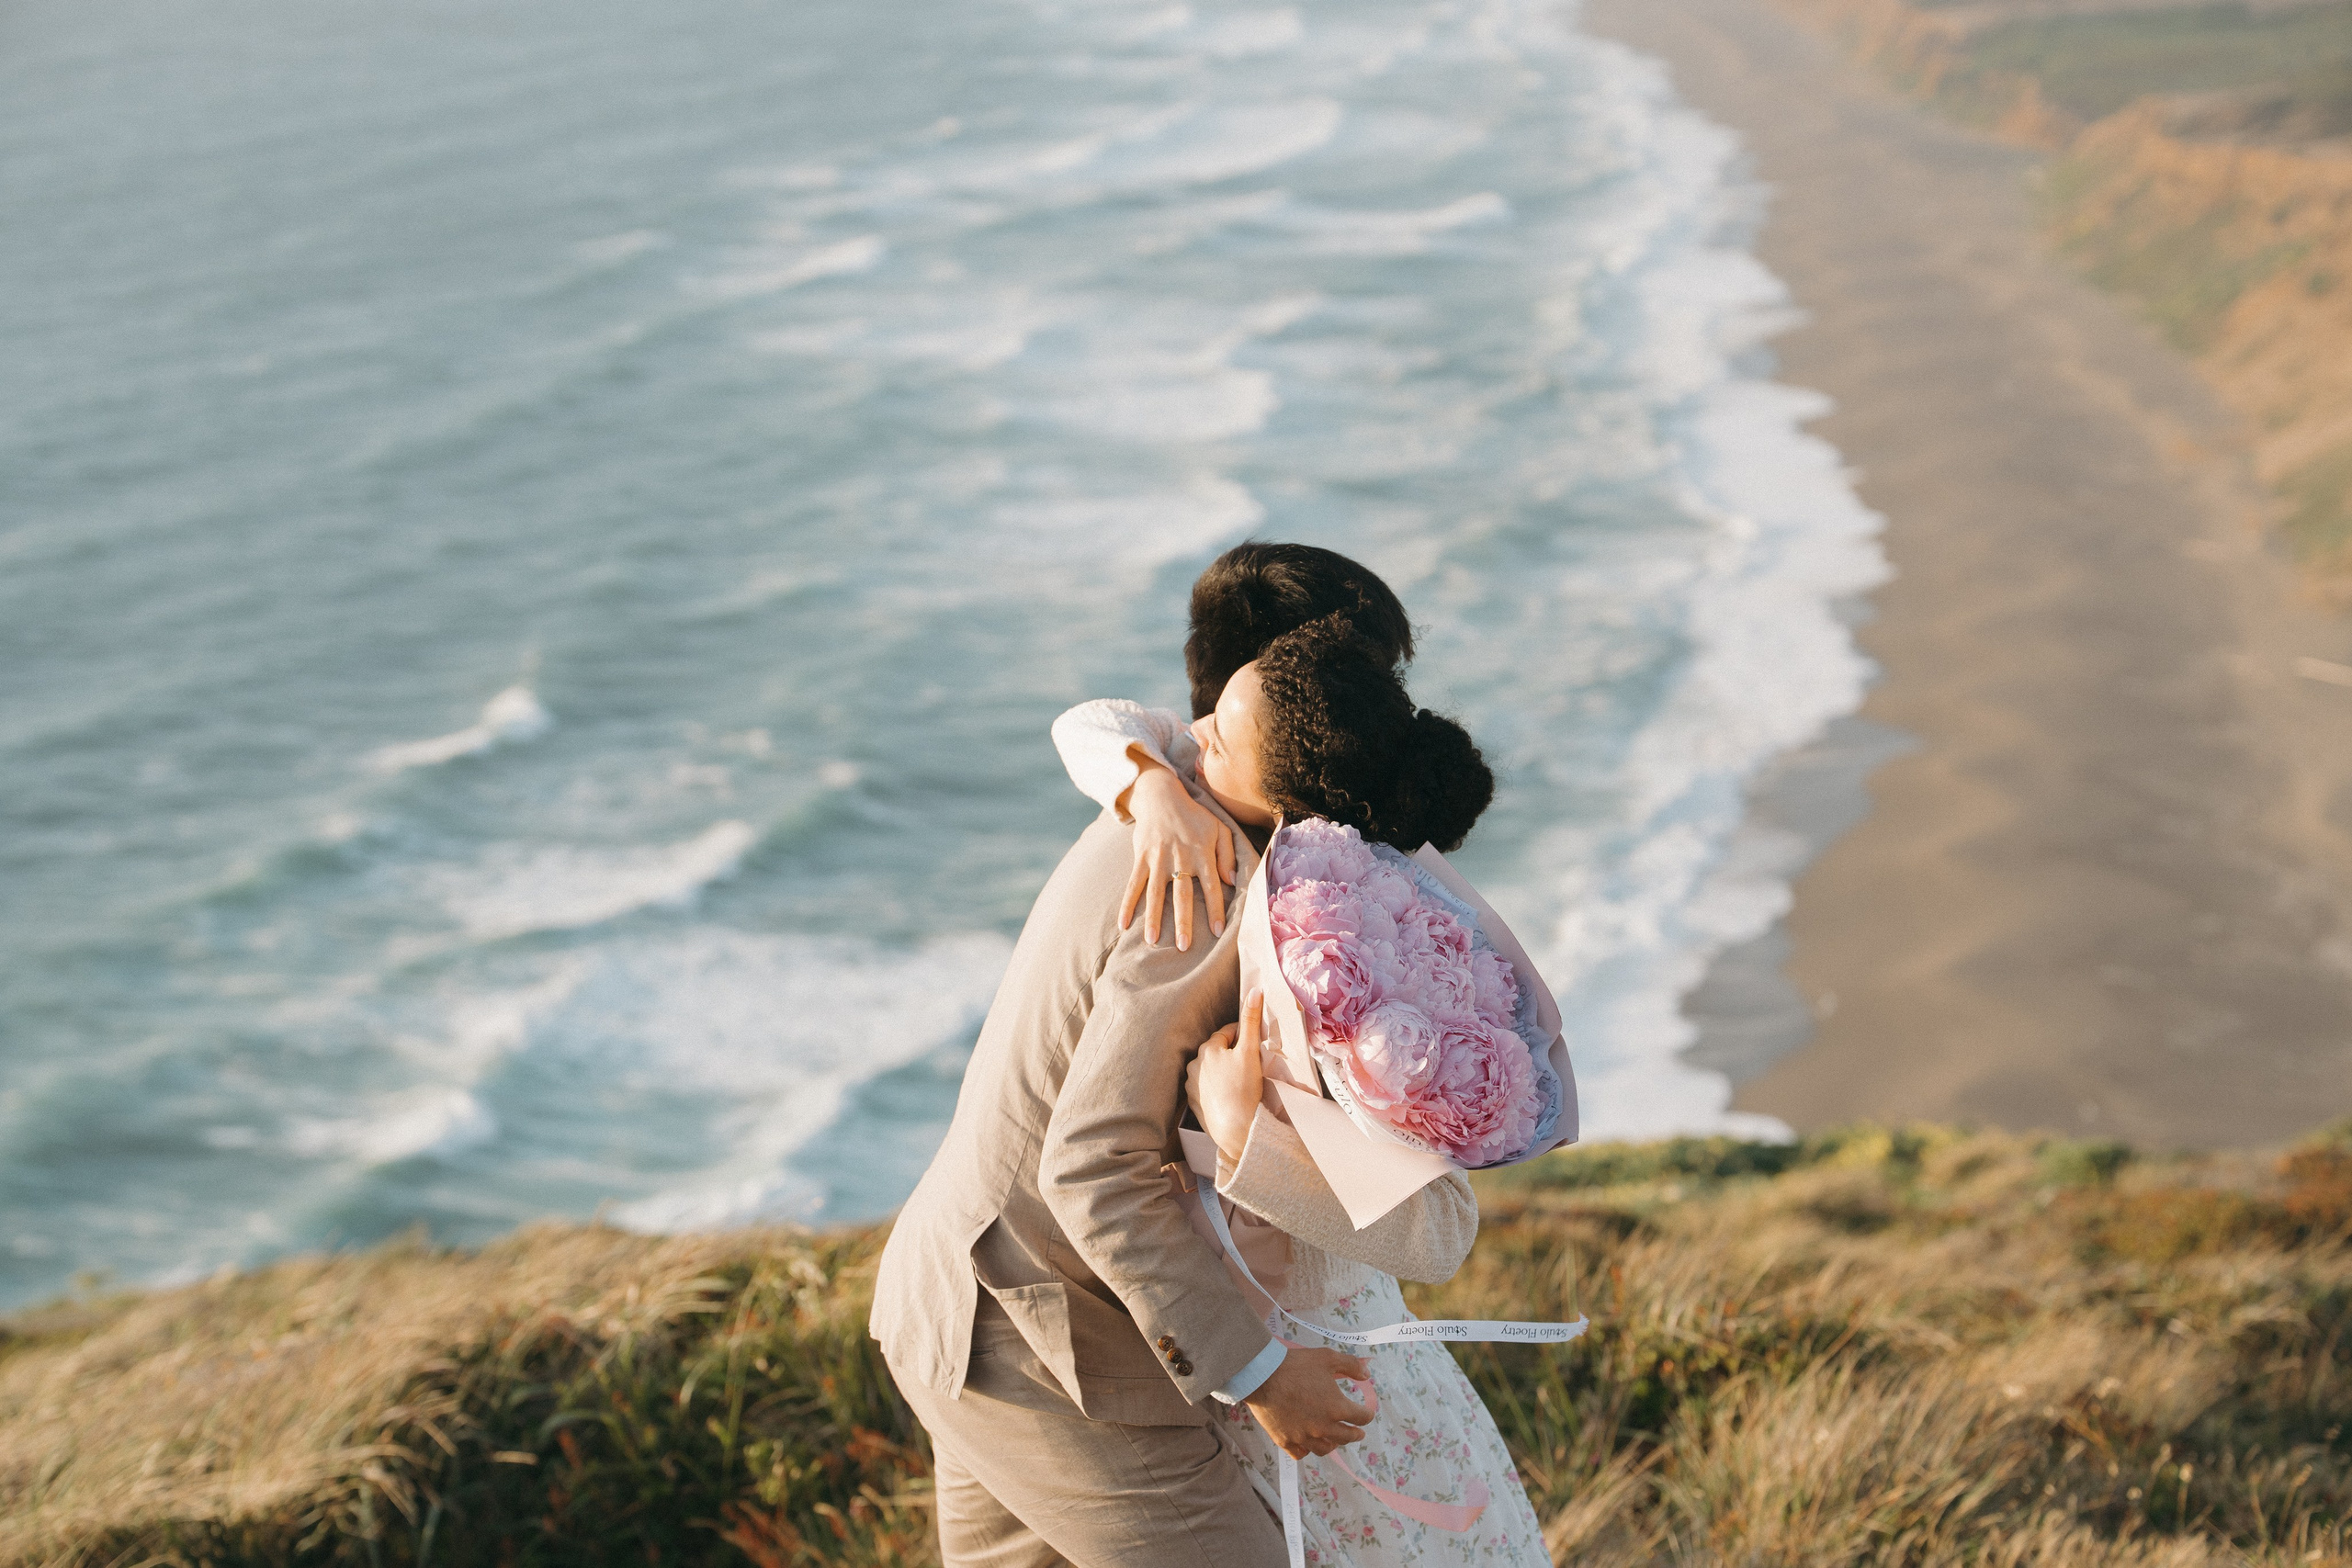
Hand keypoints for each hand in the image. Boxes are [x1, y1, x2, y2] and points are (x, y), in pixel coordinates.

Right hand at [1120, 759, 1235, 950]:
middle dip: (1183, 921)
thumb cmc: (1195, 817)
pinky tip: (1122, 924)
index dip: (1215, 909)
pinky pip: (1133, 884)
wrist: (1161, 797)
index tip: (1218, 931)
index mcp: (1202, 854)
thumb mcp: (1219, 829)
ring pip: (1155, 893)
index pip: (1212, 886)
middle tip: (1184, 946)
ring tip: (1152, 941)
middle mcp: (1180, 858)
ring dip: (1153, 918)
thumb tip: (1232, 881)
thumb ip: (1228, 854)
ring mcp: (1158, 859)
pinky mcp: (1141, 858)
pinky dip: (1127, 904)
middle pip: (1182, 894)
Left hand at [1187, 990, 1265, 1164]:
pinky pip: (1206, 1089)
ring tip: (1240, 1080)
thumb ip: (1251, 1020)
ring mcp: (1191, 1086)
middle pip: (1217, 1051)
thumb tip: (1255, 990)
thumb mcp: (1250, 1051)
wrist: (1236, 1128)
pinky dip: (1217, 1088)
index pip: (1226, 1033)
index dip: (1242, 1035)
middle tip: (1250, 1062)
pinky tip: (1229, 1095)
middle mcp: (1194, 1065)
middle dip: (1232, 1053)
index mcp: (1207, 1049)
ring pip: (1210, 1070)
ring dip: (1223, 1070)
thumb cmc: (1244, 1088)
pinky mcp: (1193, 1104)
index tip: (1254, 1042)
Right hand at [1243, 1347, 1373, 1458]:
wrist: (1262, 1376)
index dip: (1367, 1415)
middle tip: (1358, 1432)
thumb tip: (1367, 1373)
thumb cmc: (1295, 1365)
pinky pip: (1301, 1454)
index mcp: (1337, 1408)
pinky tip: (1309, 1444)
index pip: (1361, 1418)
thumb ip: (1350, 1365)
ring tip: (1335, 1440)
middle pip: (1347, 1437)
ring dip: (1334, 1444)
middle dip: (1355, 1433)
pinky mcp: (1286, 1441)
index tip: (1367, 1413)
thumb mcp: (1327, 1358)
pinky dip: (1308, 1450)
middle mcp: (1323, 1427)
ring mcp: (1304, 1437)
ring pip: (1325, 1449)